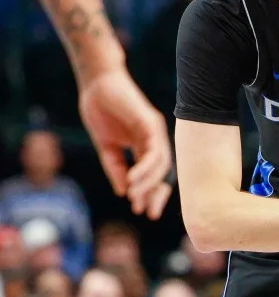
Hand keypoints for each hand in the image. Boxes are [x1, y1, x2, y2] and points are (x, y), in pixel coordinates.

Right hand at [79, 68, 172, 218]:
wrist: (96, 83)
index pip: (155, 175)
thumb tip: (122, 193)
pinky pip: (153, 150)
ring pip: (160, 164)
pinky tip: (133, 179)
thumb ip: (114, 168)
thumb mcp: (106, 146)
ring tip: (135, 197)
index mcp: (145, 146)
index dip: (151, 194)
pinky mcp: (151, 123)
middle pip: (164, 173)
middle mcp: (154, 140)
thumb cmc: (100, 110)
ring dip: (148, 183)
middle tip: (148, 213)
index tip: (143, 212)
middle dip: (156, 194)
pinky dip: (145, 167)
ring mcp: (155, 131)